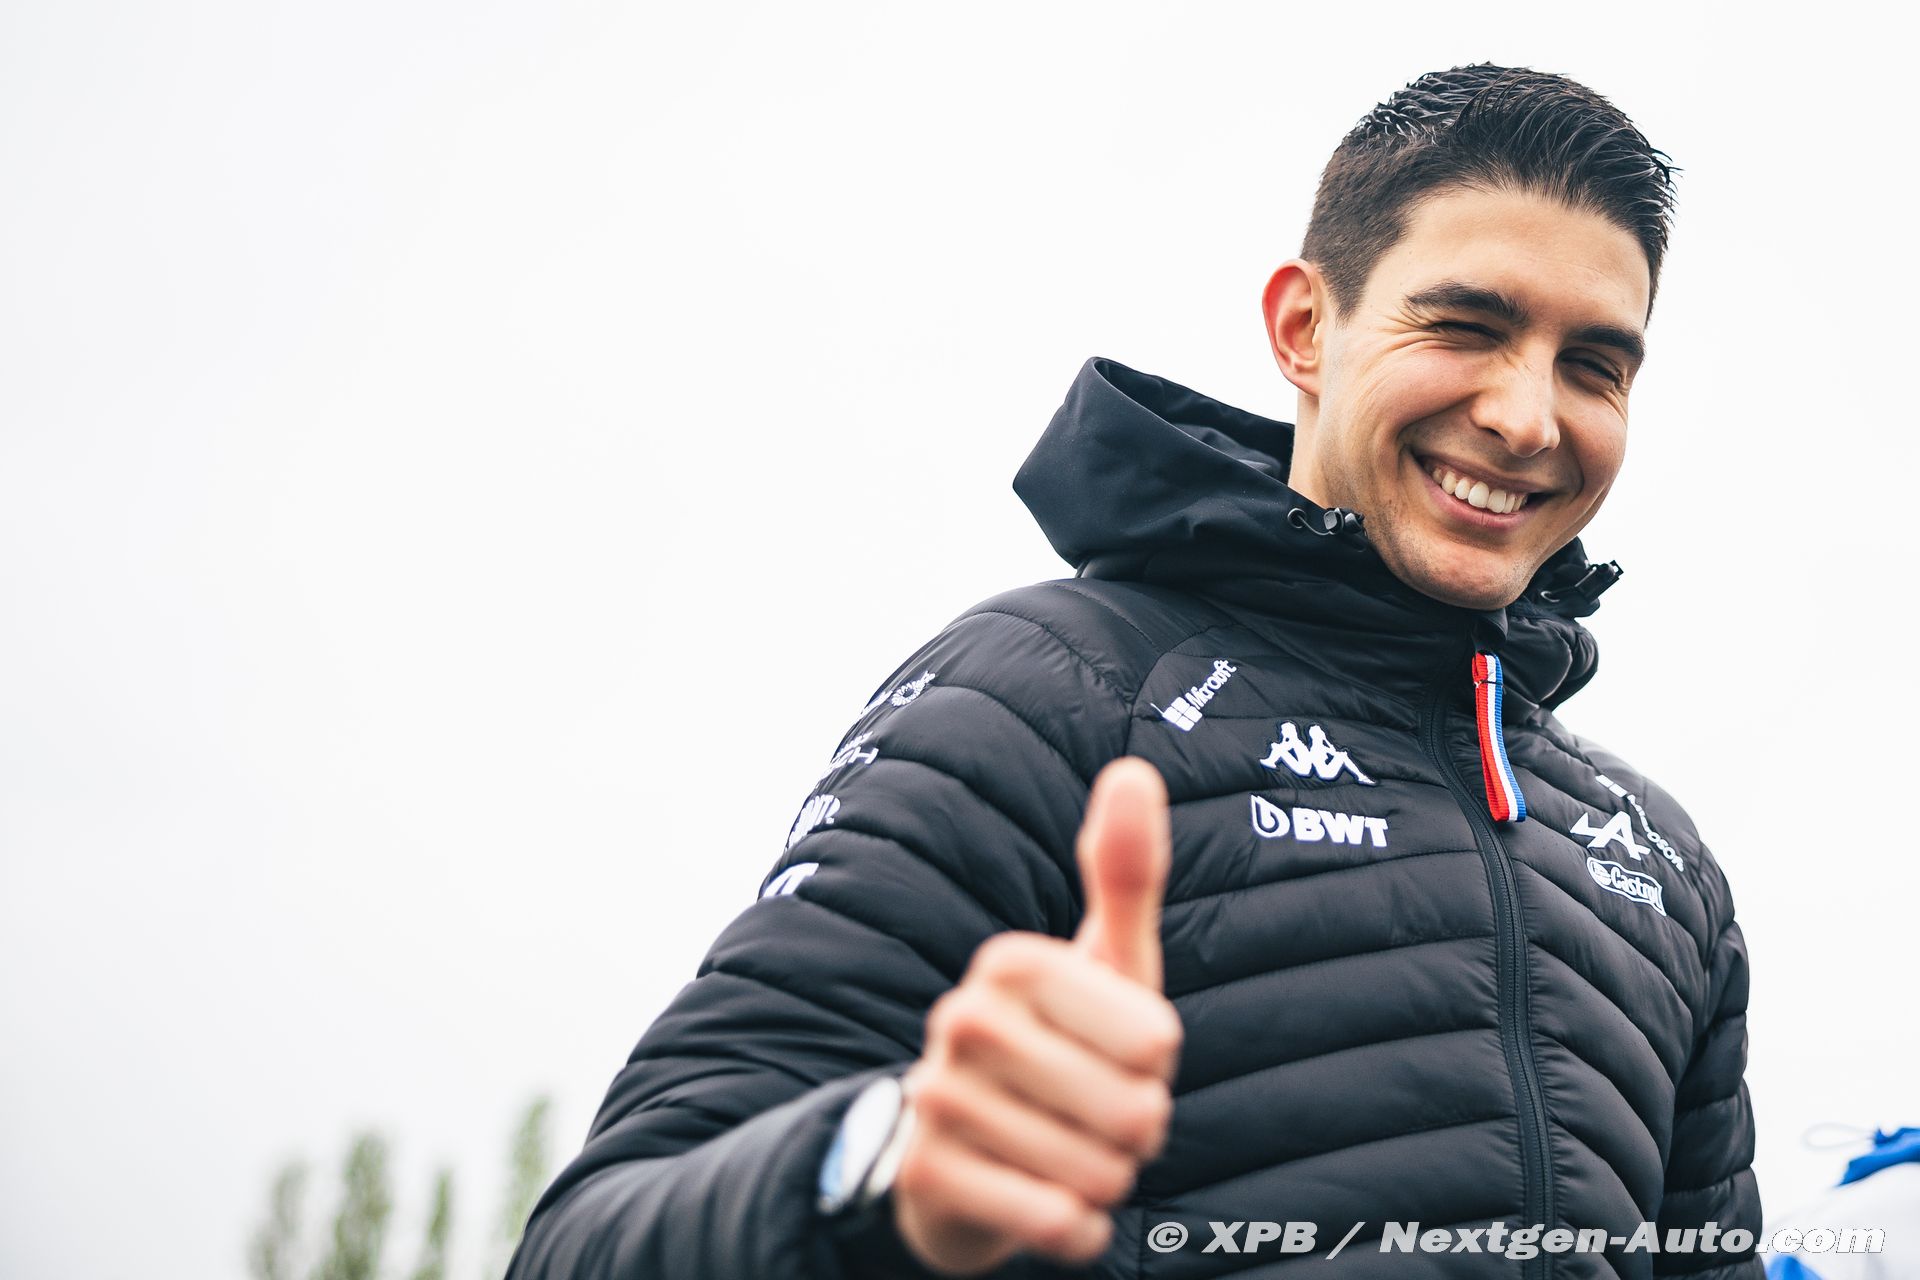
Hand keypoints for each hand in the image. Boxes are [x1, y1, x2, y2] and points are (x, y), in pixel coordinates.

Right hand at [890, 756, 1182, 1275]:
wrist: (958, 1153)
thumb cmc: (1059, 1045)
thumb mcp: (1104, 962)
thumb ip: (1124, 873)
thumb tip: (1135, 770)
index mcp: (1011, 961)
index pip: (1155, 1042)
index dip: (1155, 1067)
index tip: (1116, 1057)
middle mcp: (964, 1020)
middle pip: (1130, 1110)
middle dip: (1134, 1133)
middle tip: (1096, 1118)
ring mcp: (938, 1099)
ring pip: (1094, 1171)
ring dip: (1104, 1180)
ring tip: (1068, 1156)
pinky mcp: (926, 1179)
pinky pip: (1051, 1221)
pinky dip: (1075, 1229)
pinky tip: (1056, 1208)